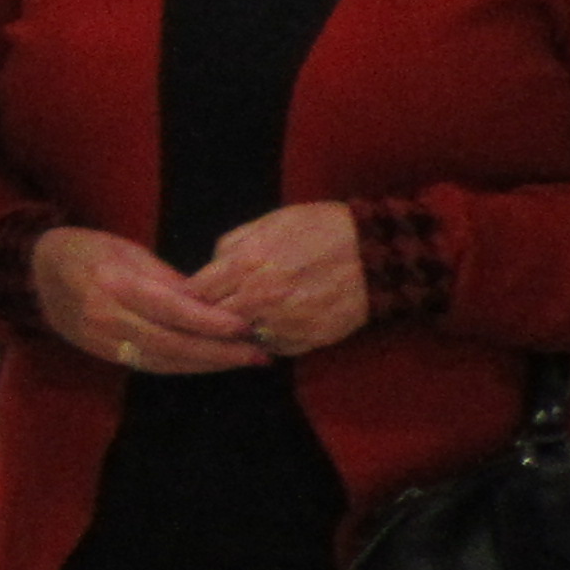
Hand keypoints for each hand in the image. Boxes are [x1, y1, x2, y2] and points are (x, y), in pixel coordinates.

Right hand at [27, 225, 264, 374]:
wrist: (39, 272)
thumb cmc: (91, 252)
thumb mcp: (131, 253)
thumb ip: (170, 282)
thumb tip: (213, 304)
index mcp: (114, 283)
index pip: (170, 309)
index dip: (209, 323)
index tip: (245, 327)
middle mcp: (106, 316)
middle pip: (170, 343)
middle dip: (218, 352)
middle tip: (257, 354)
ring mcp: (101, 340)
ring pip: (162, 360)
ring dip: (206, 364)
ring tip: (244, 361)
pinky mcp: (102, 354)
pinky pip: (149, 365)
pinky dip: (183, 366)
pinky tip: (209, 364)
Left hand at [188, 201, 367, 359]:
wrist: (377, 253)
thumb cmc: (322, 230)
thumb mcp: (270, 222)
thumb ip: (232, 245)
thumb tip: (211, 267)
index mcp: (246, 264)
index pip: (195, 293)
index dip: (192, 295)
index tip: (194, 295)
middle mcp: (260, 297)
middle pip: (213, 319)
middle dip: (210, 315)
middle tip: (216, 309)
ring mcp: (283, 322)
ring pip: (240, 337)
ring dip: (239, 329)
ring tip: (248, 315)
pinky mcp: (305, 339)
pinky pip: (272, 346)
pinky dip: (268, 338)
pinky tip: (275, 323)